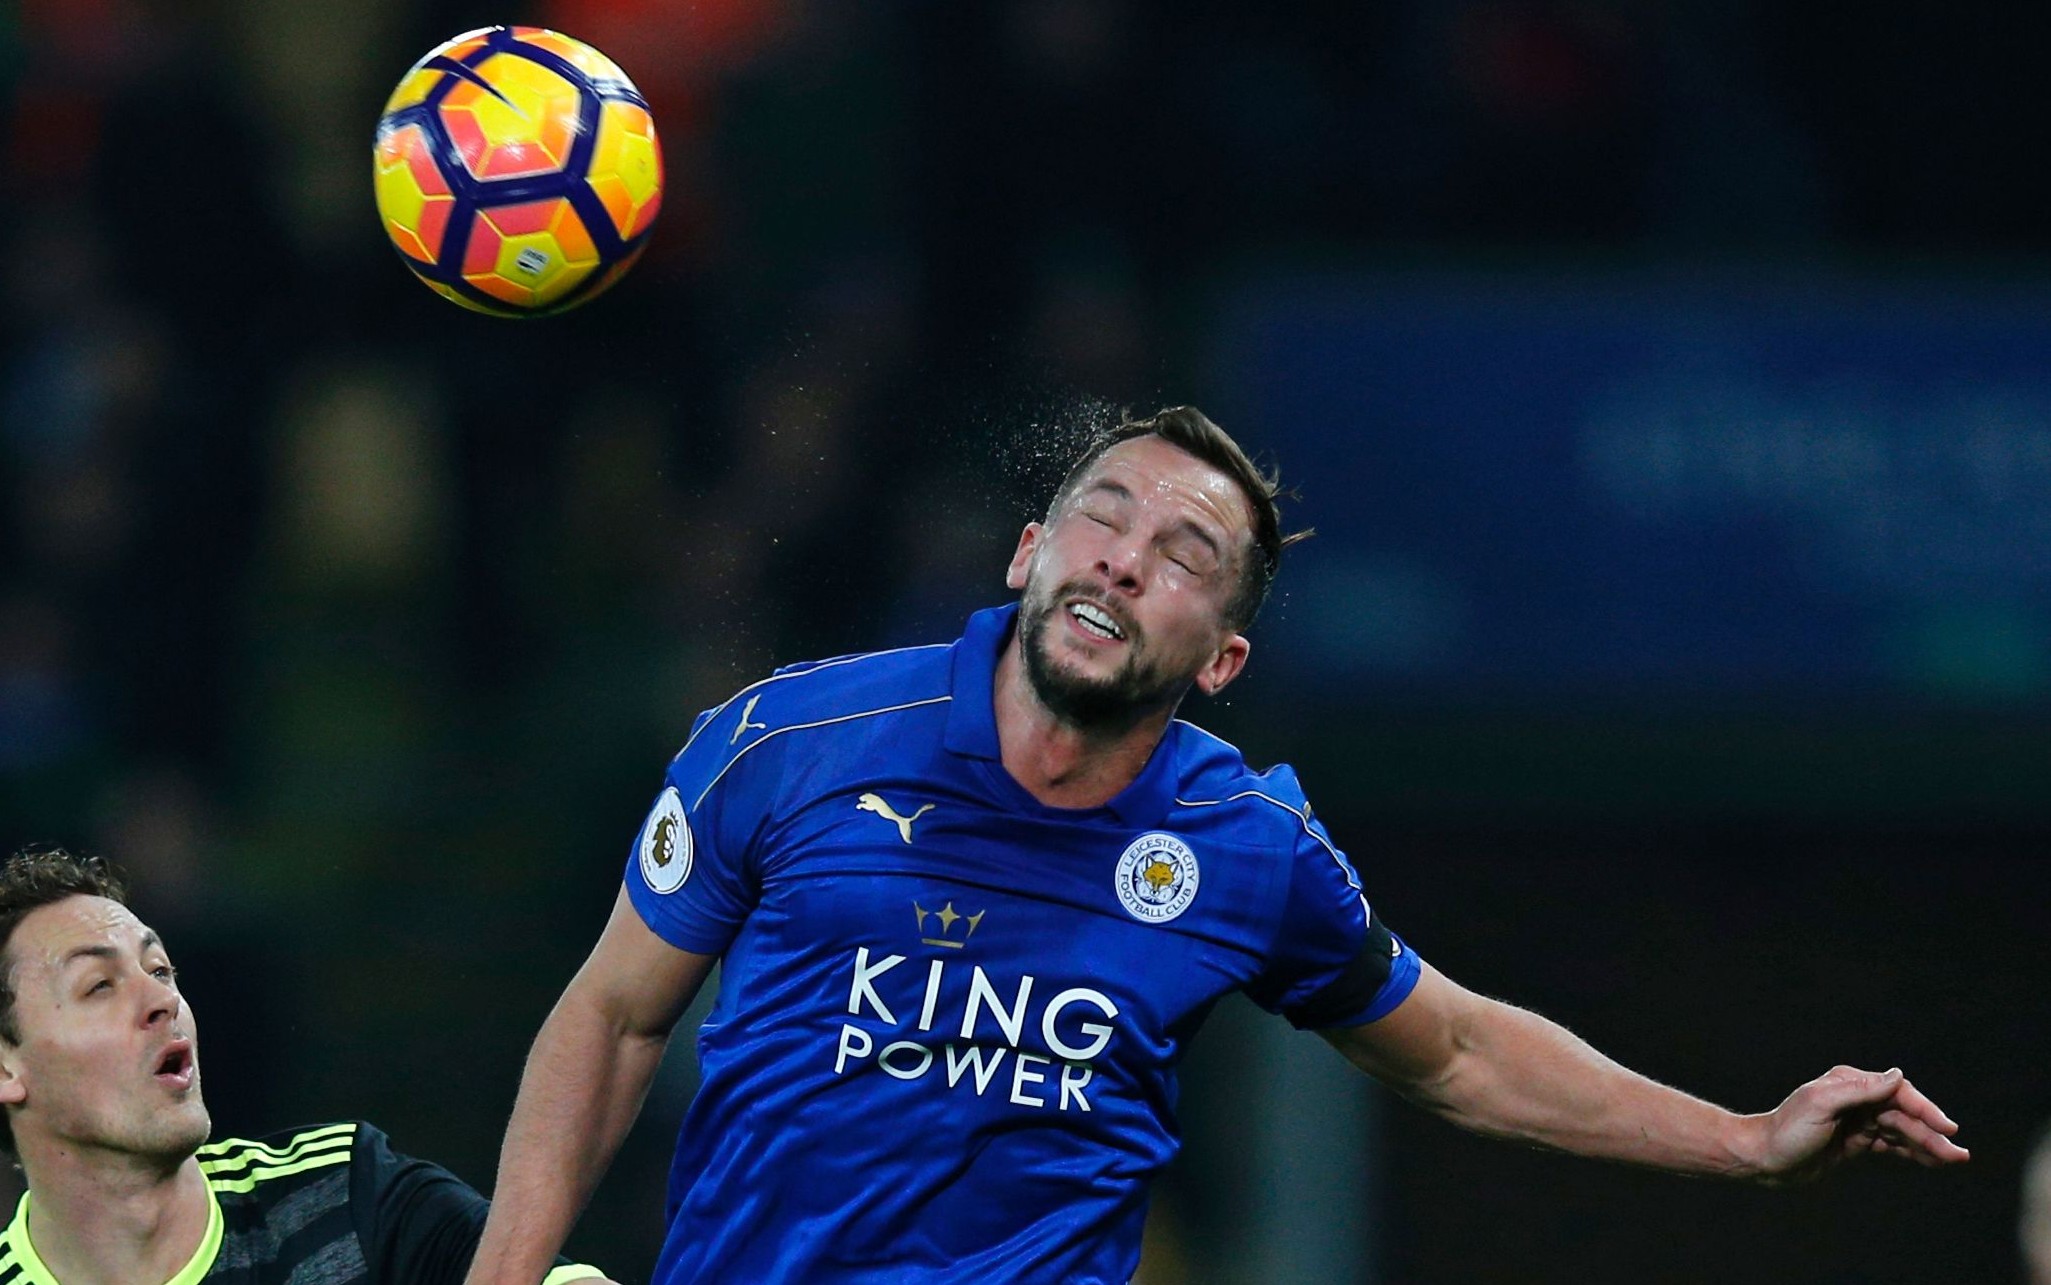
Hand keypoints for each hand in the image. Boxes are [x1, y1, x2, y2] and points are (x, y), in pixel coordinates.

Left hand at [1748, 1065, 1968, 1183]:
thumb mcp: (1821, 1105)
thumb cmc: (1787, 1130)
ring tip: (1952, 1161)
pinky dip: (1911, 1152)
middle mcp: (1856, 1099)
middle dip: (1932, 1134)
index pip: (1897, 1093)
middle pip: (1904, 1115)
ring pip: (1901, 1132)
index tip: (1947, 1128)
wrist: (1763, 1158)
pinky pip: (1891, 1145)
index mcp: (1849, 1084)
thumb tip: (1897, 1074)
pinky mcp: (1855, 1141)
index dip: (1925, 1109)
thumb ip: (1860, 1090)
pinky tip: (1930, 1162)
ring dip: (1927, 1145)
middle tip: (1959, 1155)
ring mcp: (1857, 1121)